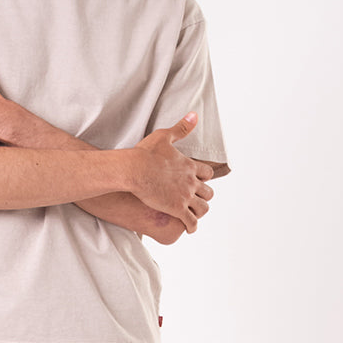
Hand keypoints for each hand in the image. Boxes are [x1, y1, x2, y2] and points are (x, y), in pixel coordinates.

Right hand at [130, 113, 214, 232]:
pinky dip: (192, 226)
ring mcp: (185, 196)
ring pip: (203, 208)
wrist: (134, 169)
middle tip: (197, 199)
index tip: (199, 181)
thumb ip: (181, 127)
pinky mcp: (176, 208)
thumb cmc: (145, 153)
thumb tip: (194, 114)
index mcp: (189, 166)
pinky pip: (191, 221)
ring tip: (194, 215)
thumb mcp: (164, 136)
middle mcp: (191, 181)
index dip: (204, 178)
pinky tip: (189, 228)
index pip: (207, 174)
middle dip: (204, 196)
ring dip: (200, 212)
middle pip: (208, 192)